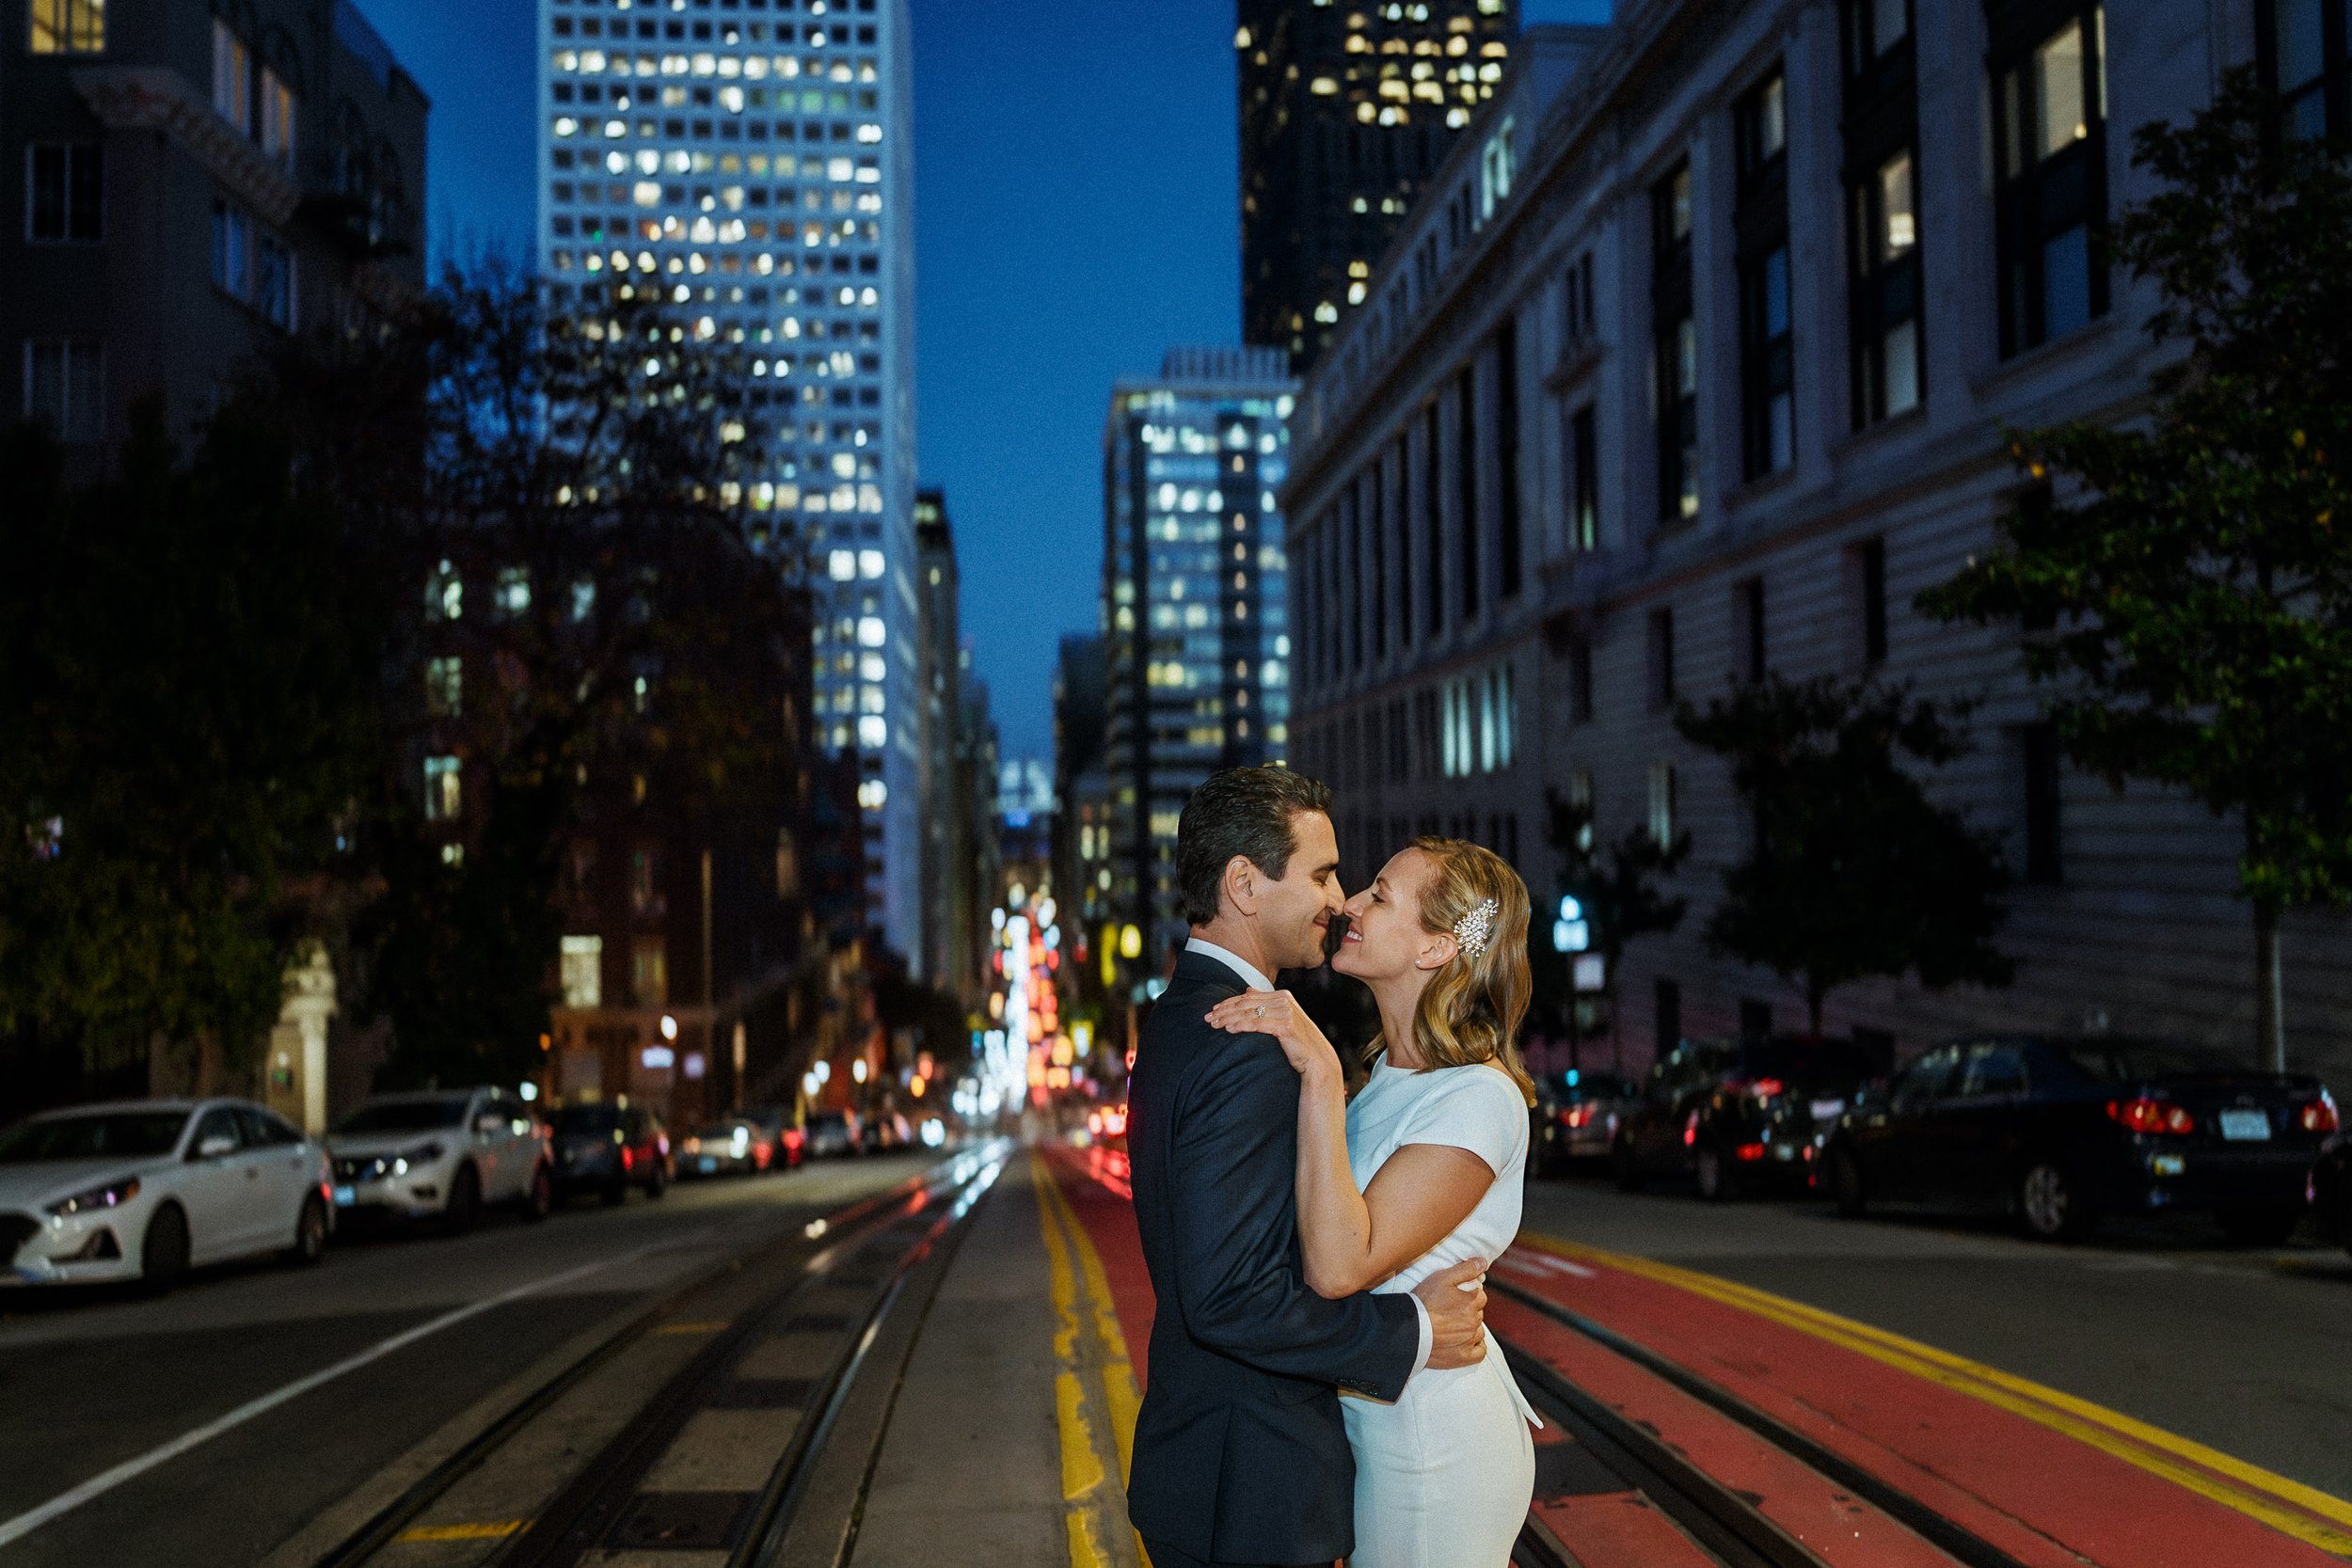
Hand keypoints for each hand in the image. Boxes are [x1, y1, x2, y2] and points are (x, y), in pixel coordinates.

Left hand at [1205, 989, 1341, 1084]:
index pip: (1248, 996)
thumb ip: (1266, 1002)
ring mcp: (1285, 1012)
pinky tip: (1229, 1029)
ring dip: (1228, 1018)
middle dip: (1224, 1010)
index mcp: (1282, 996)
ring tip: (1215, 1025)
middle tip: (1209, 1018)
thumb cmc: (1296, 1041)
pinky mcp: (1285, 1026)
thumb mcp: (1282, 1017)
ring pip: (1248, 1013)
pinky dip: (1240, 1025)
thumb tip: (1248, 989)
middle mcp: (1284, 1000)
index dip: (1228, 1002)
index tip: (1213, 1010)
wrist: (1317, 1059)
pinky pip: (1257, 1024)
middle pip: (1246, 1003)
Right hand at [1413, 1257, 1487, 1369]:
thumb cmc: (1423, 1302)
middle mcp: (1474, 1321)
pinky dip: (1476, 1346)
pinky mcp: (1463, 1357)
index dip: (1468, 1294)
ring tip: (1452, 1326)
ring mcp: (1469, 1340)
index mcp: (1472, 1301)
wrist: (1408, 1331)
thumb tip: (1483, 1262)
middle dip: (1467, 1310)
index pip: (1480, 1295)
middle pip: (1478, 1312)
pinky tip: (1465, 1341)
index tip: (1454, 1297)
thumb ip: (1465, 1269)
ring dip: (1470, 1327)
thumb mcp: (1442, 1278)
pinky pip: (1480, 1351)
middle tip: (1449, 1310)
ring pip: (1478, 1330)